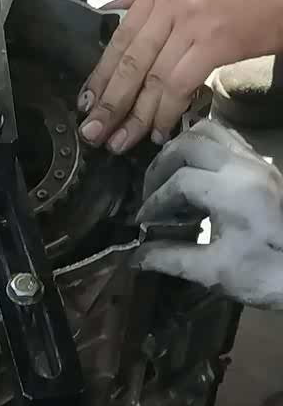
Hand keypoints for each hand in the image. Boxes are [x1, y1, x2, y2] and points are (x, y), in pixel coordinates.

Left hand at [79, 0, 282, 152]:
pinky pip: (179, 86)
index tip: (86, 103)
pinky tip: (158, 131)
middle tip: (94, 133)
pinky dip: (165, 112)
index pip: (119, 38)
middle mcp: (171, 0)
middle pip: (129, 62)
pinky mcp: (216, 41)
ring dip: (135, 117)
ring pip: (152, 79)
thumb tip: (108, 16)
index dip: (100, 76)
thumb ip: (146, 1)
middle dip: (109, 103)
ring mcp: (192, 20)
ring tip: (121, 142)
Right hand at [135, 120, 282, 309]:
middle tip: (150, 194)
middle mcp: (244, 165)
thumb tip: (135, 257)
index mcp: (232, 190)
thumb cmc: (269, 274)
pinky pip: (226, 137)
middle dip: (160, 169)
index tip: (142, 224)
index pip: (177, 182)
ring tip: (168, 176)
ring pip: (207, 132)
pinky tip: (194, 168)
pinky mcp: (264, 163)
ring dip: (180, 149)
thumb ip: (171, 259)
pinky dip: (202, 144)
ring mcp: (257, 160)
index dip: (153, 202)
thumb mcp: (216, 273)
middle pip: (186, 146)